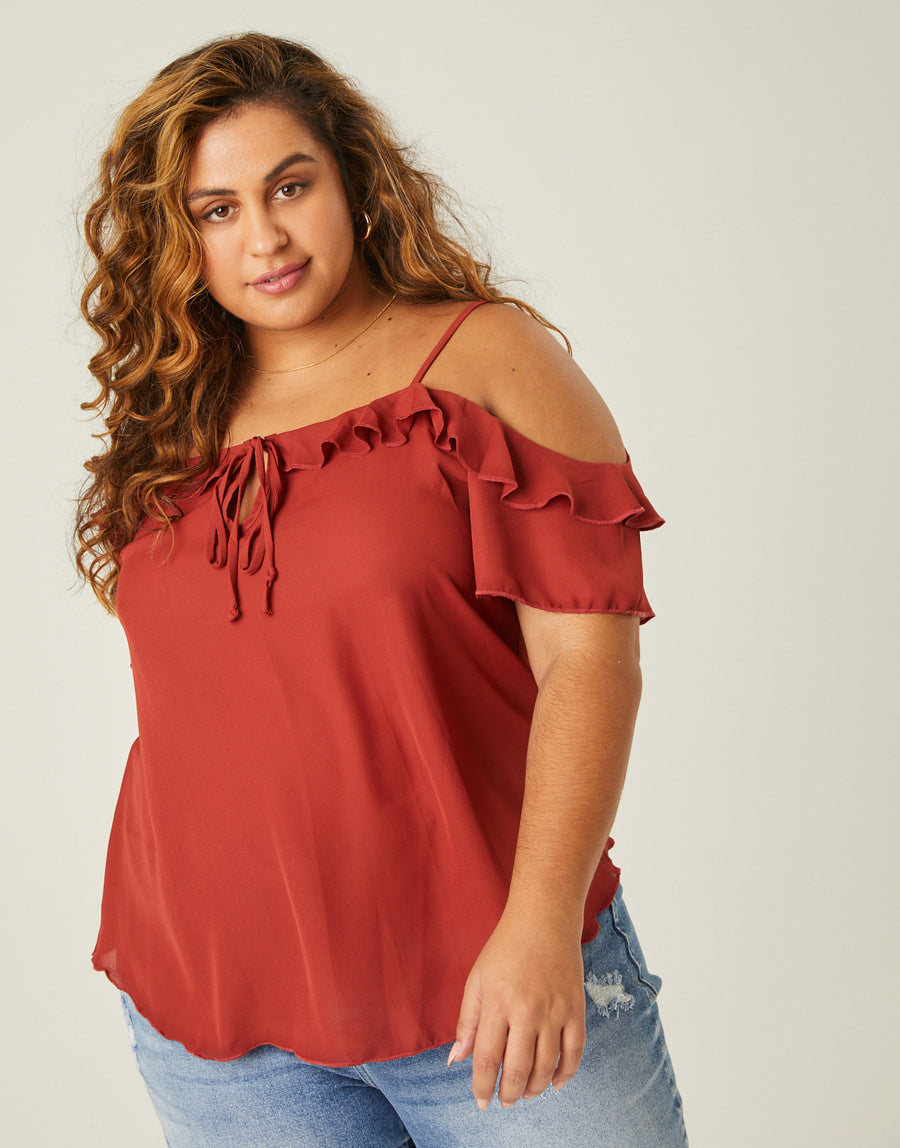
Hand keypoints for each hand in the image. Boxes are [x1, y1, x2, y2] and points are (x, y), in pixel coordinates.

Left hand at [447, 911, 586, 1108]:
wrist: (544, 918)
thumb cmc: (505, 948)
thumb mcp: (477, 980)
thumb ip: (467, 1022)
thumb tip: (456, 1060)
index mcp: (498, 1003)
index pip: (488, 1059)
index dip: (483, 1086)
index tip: (481, 1103)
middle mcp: (527, 1010)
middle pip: (518, 1069)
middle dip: (509, 1094)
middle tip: (504, 1101)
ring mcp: (555, 1011)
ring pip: (546, 1066)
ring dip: (535, 1088)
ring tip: (525, 1094)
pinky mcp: (576, 1008)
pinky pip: (574, 1052)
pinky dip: (566, 1073)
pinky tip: (555, 1083)